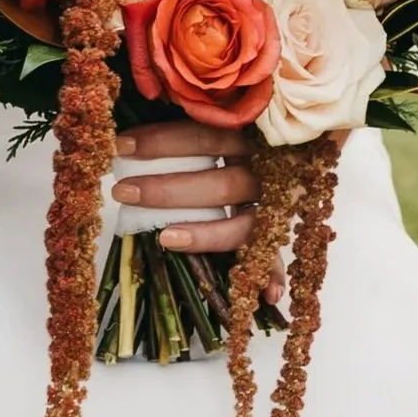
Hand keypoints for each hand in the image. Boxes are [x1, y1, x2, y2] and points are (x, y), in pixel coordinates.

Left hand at [110, 122, 281, 302]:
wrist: (297, 142)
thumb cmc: (217, 137)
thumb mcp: (203, 120)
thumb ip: (178, 121)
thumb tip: (123, 138)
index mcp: (251, 135)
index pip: (205, 136)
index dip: (161, 142)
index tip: (120, 147)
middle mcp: (269, 169)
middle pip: (224, 185)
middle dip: (169, 191)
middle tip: (123, 192)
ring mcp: (278, 203)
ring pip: (244, 223)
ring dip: (204, 234)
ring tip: (164, 239)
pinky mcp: (277, 232)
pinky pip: (276, 256)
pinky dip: (272, 275)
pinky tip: (265, 295)